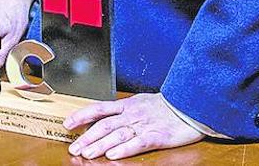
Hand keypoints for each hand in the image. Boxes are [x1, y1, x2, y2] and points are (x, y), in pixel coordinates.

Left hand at [64, 94, 206, 159]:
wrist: (191, 103)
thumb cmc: (168, 105)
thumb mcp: (142, 102)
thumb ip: (125, 110)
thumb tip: (106, 117)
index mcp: (128, 105)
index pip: (99, 108)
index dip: (82, 115)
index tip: (68, 123)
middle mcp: (133, 114)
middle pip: (104, 124)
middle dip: (86, 136)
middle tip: (73, 147)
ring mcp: (144, 124)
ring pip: (117, 134)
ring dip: (100, 145)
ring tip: (87, 153)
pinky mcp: (158, 136)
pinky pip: (138, 143)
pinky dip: (124, 149)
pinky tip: (113, 155)